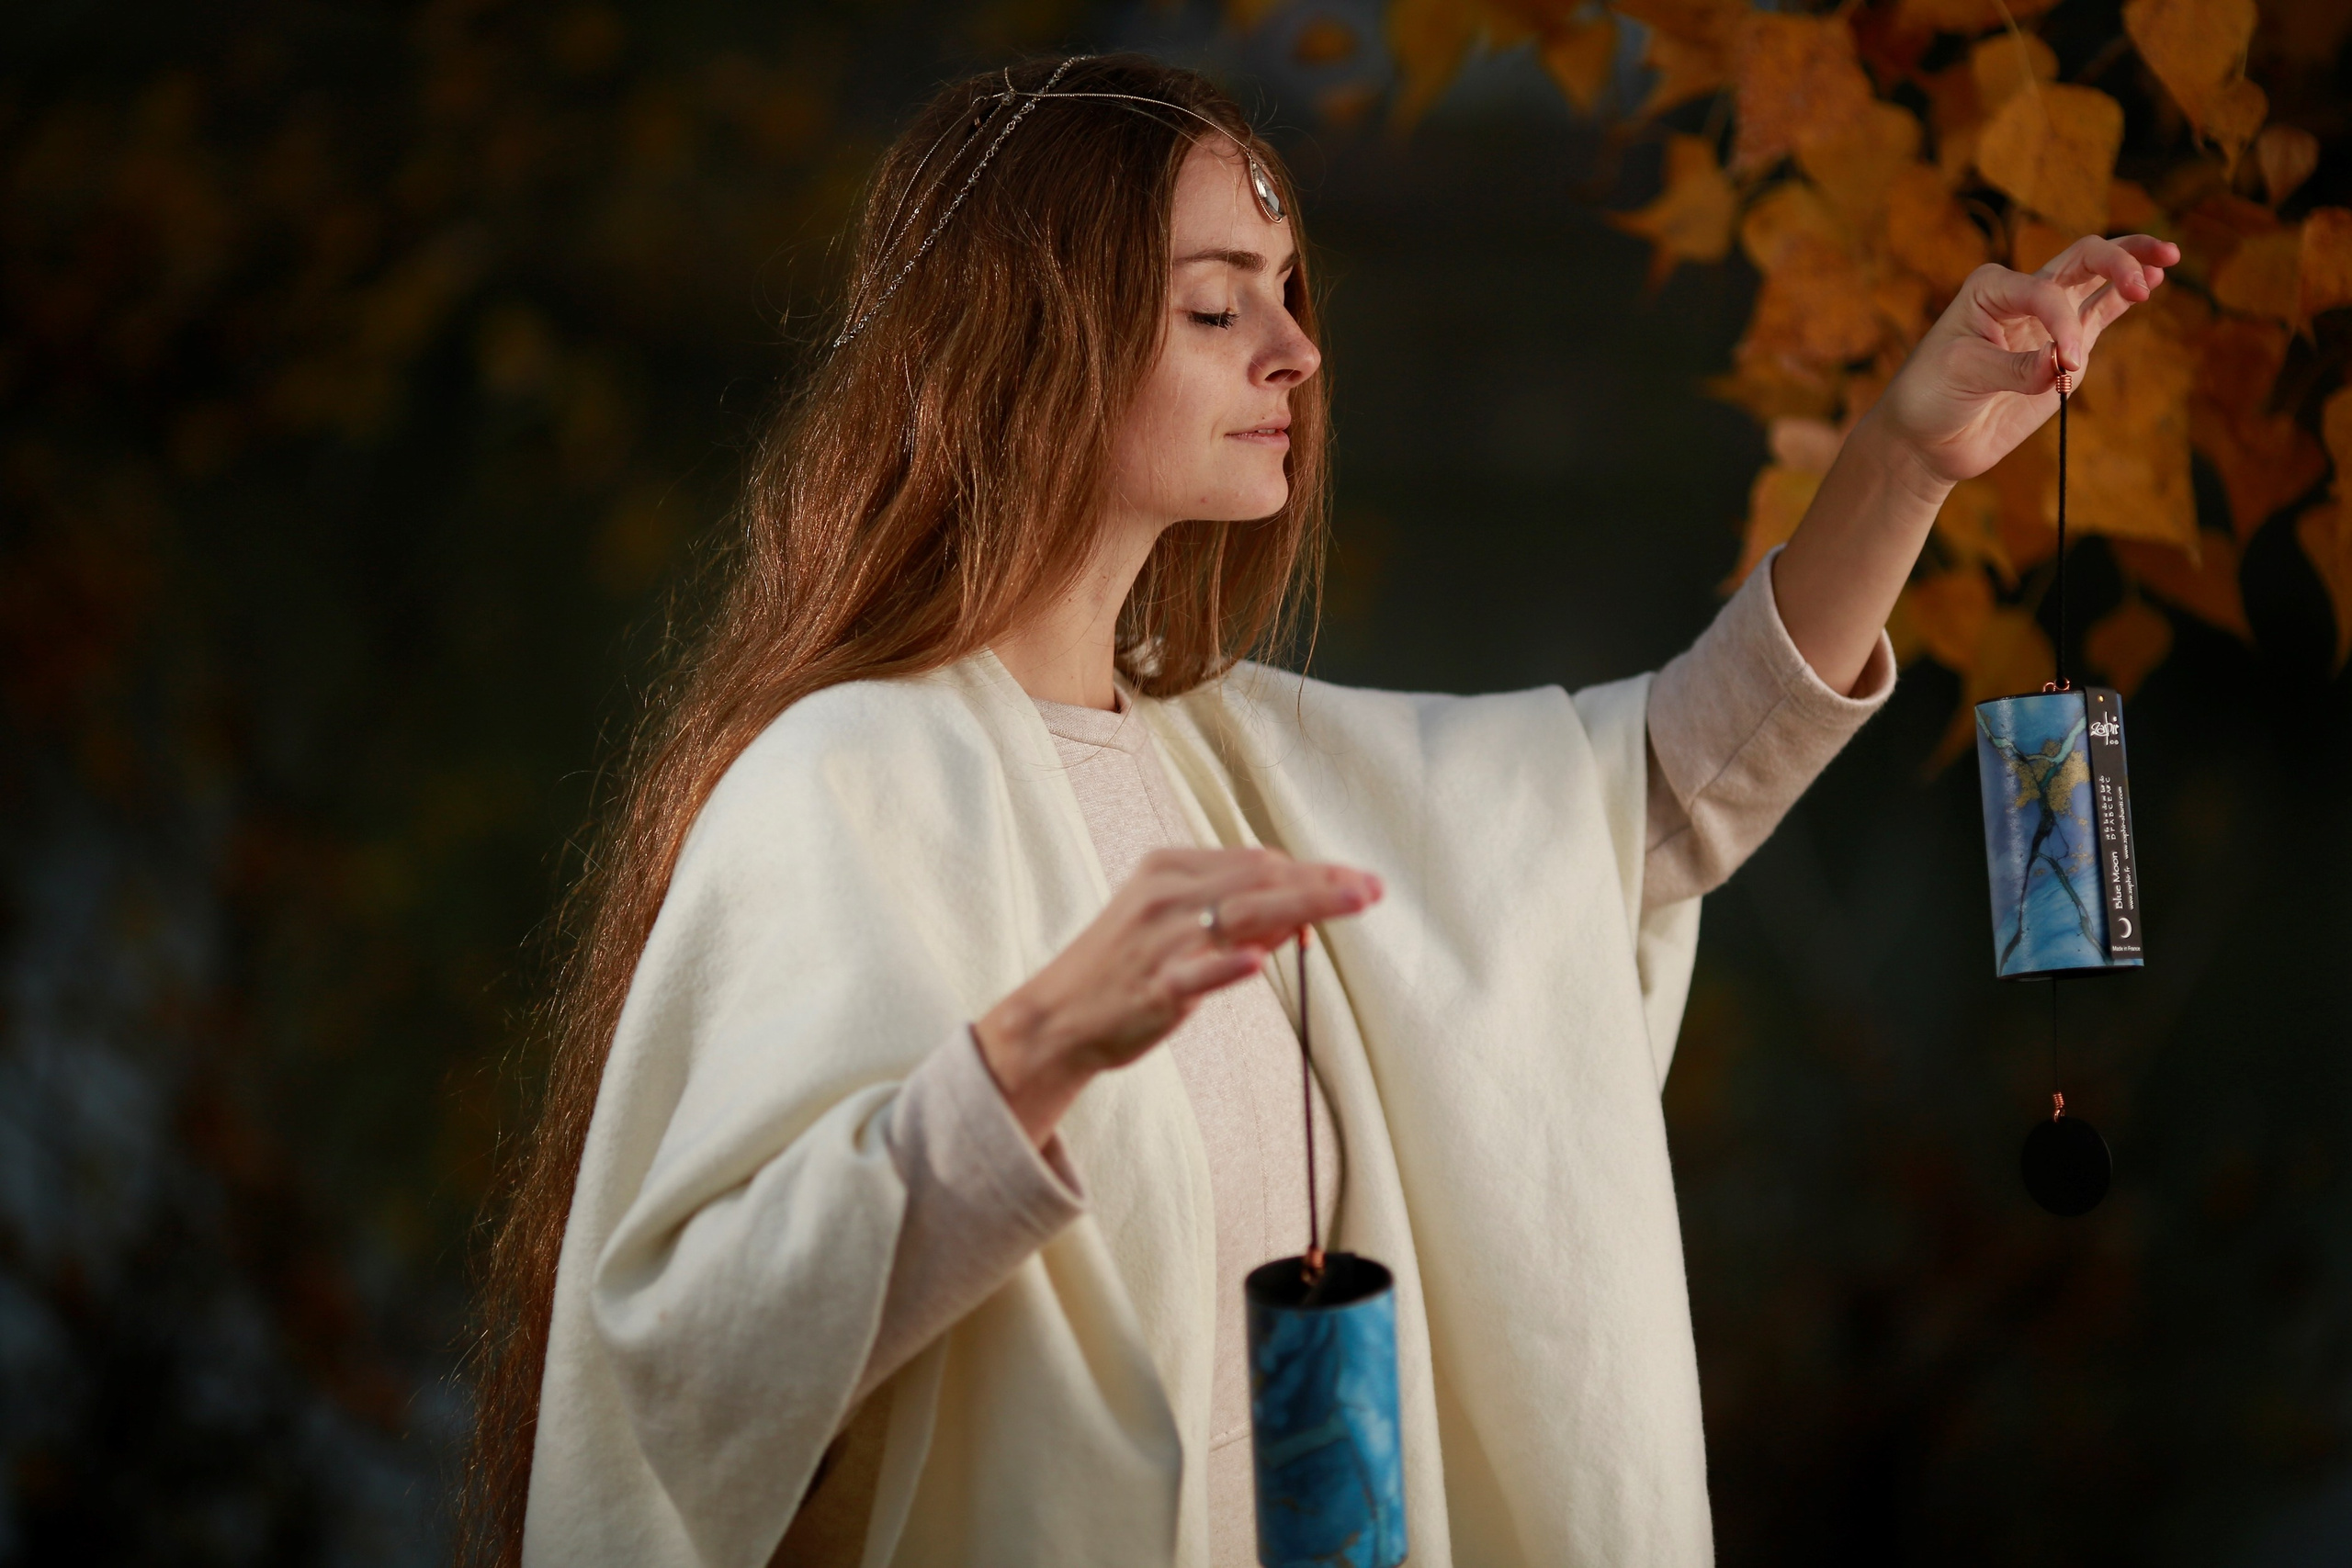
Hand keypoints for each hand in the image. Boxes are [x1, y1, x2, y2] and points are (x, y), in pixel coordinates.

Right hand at [973, 847, 1382, 1145]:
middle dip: (1322, 882)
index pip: (1256, 862)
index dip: (1312, 870)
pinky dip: (1226, 965)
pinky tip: (1258, 959)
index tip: (1356, 881)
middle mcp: (1166, 895)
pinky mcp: (1153, 988)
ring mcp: (1159, 941)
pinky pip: (1196, 973)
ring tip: (1350, 903)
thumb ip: (1237, 915)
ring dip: (1302, 904)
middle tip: (1373, 889)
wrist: (1057, 1018)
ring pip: (1241, 915)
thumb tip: (1303, 908)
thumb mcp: (1177, 927)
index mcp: (1170, 870)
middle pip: (1259, 879)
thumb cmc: (1124, 971)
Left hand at [1870, 234, 2181, 488]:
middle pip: (2082, 258)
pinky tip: (2154, 278)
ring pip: (2096, 278)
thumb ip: (2016, 368)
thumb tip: (2064, 364)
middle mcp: (2022, 295)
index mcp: (1991, 288)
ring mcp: (2046, 322)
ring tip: (2168, 256)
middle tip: (2152, 273)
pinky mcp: (2062, 352)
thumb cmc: (1931, 397)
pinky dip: (2124, 297)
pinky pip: (2100, 314)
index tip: (2063, 367)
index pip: (2046, 291)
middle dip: (2119, 259)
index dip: (2062, 324)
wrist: (1926, 438)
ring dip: (2132, 263)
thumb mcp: (1964, 377)